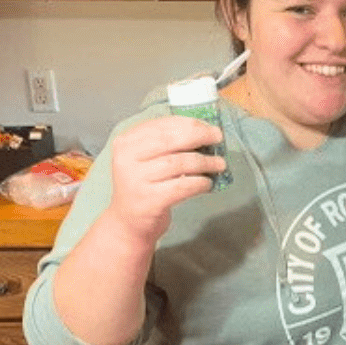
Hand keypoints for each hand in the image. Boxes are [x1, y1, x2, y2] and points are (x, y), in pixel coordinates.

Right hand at [103, 115, 226, 243]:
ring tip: (219, 163)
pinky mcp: (149, 200)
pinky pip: (182, 186)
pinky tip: (208, 183)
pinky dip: (199, 183)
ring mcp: (136, 180)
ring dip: (204, 162)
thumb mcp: (146, 159)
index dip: (189, 123)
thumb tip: (204, 131)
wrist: (129, 221)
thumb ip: (167, 143)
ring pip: (178, 163)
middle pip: (169, 140)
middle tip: (218, 138)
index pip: (161, 125)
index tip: (209, 126)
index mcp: (126, 142)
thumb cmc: (144, 185)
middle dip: (199, 136)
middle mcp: (127, 159)